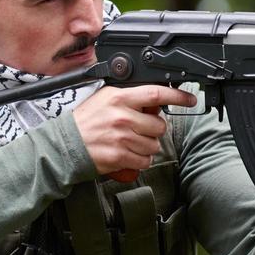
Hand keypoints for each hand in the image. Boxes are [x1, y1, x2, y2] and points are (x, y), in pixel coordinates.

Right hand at [73, 84, 195, 178]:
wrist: (65, 144)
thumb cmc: (85, 122)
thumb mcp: (104, 99)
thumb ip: (128, 97)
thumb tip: (154, 101)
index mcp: (119, 98)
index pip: (156, 93)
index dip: (177, 96)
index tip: (189, 99)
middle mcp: (122, 116)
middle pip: (159, 125)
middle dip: (154, 130)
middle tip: (139, 130)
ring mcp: (122, 137)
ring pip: (154, 145)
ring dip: (147, 146)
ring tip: (130, 143)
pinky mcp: (120, 156)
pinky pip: (145, 160)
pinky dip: (140, 160)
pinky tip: (128, 154)